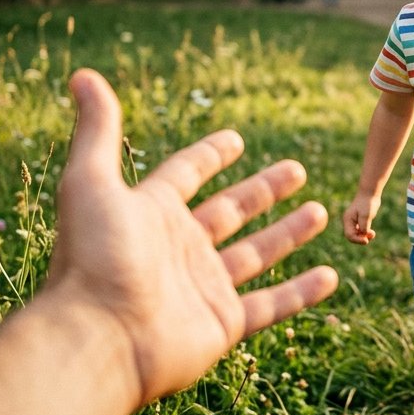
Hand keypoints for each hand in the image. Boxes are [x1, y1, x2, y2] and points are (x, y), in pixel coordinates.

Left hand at [48, 69, 339, 408]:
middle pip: (230, 211)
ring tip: (322, 211)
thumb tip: (83, 74)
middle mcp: (179, 249)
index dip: (209, 156)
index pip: (186, 175)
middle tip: (297, 169)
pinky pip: (271, 304)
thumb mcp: (91, 183)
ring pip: (256, 254)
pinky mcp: (222, 325)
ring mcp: (202, 288)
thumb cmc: (93, 259)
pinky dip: (301, 292)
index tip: (236, 139)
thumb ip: (98, 131)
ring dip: (288, 233)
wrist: (97, 341)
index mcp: (151, 214)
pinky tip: (331, 276)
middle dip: (263, 190)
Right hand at [343, 193, 380, 243]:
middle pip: (352, 236)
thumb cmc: (367, 203)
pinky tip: (371, 232)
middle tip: (372, 235)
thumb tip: (363, 234)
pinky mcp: (360, 220)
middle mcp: (349, 221)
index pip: (349, 235)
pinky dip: (366, 233)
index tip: (366, 240)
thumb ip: (364, 226)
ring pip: (357, 234)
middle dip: (361, 238)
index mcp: (348, 220)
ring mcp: (354, 221)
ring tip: (373, 233)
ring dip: (364, 236)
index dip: (357, 240)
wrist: (370, 193)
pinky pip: (361, 231)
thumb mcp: (366, 215)